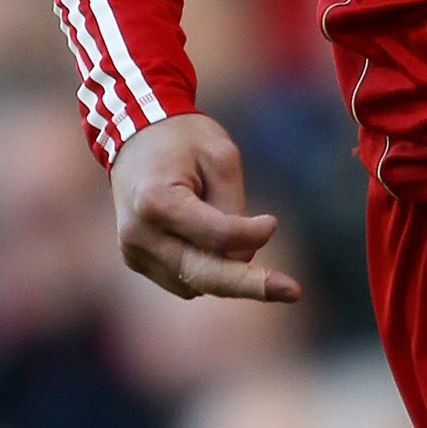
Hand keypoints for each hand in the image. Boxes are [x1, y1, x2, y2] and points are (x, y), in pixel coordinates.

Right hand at [110, 112, 300, 301]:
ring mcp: (133, 252)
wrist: (135, 135)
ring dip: (224, 268)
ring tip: (220, 225)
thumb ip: (233, 208)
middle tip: (293, 292)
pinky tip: (202, 236)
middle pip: (205, 275)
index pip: (217, 237)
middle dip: (251, 285)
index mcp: (156, 202)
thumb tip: (241, 260)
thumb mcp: (221, 158)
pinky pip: (184, 280)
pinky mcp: (136, 260)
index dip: (252, 234)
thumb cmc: (184, 140)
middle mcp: (139, 235)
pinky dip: (204, 268)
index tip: (272, 221)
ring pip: (197, 283)